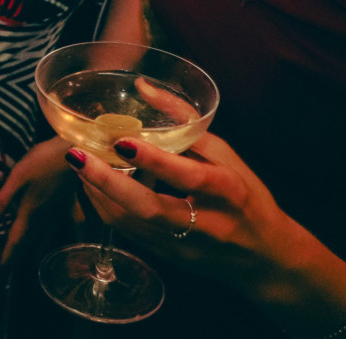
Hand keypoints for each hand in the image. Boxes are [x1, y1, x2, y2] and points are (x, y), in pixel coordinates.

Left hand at [0, 136, 73, 264]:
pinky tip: (76, 237)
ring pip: (49, 232)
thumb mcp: (18, 174)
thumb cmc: (43, 160)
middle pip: (32, 238)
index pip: (17, 237)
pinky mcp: (71, 200)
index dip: (9, 253)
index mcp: (30, 210)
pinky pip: (71, 224)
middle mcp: (46, 214)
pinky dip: (71, 233)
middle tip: (14, 267)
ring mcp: (60, 208)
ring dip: (41, 246)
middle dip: (22, 253)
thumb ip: (4, 196)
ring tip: (38, 258)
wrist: (73, 150)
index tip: (2, 269)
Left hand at [64, 132, 291, 284]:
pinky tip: (91, 187)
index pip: (188, 176)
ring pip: (133, 225)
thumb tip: (142, 85)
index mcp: (227, 190)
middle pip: (150, 208)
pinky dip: (106, 209)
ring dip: (98, 194)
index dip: (154, 160)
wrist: (268, 259)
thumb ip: (184, 120)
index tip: (122, 141)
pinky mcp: (171, 259)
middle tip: (76, 156)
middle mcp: (206, 223)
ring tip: (77, 165)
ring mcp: (186, 246)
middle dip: (107, 182)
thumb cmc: (246, 195)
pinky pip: (130, 234)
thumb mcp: (225, 153)